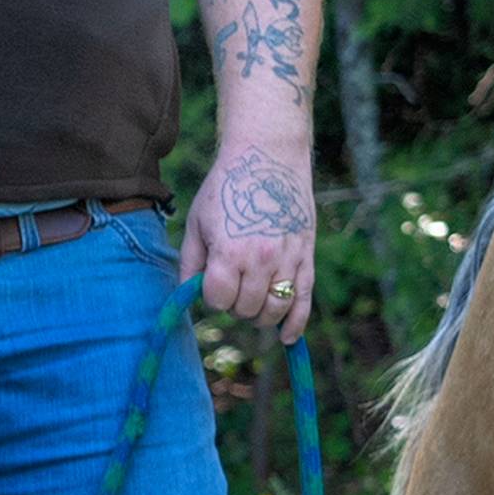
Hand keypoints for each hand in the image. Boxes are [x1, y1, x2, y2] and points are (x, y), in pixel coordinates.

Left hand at [183, 139, 314, 344]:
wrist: (267, 157)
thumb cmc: (226, 188)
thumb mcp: (197, 222)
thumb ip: (190, 263)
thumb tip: (187, 296)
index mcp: (229, 252)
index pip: (217, 300)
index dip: (211, 296)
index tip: (210, 283)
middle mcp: (260, 260)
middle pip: (246, 309)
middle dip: (234, 304)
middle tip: (231, 285)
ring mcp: (287, 259)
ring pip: (274, 310)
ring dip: (259, 314)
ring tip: (251, 300)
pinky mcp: (306, 256)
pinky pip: (304, 300)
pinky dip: (295, 324)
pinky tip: (286, 338)